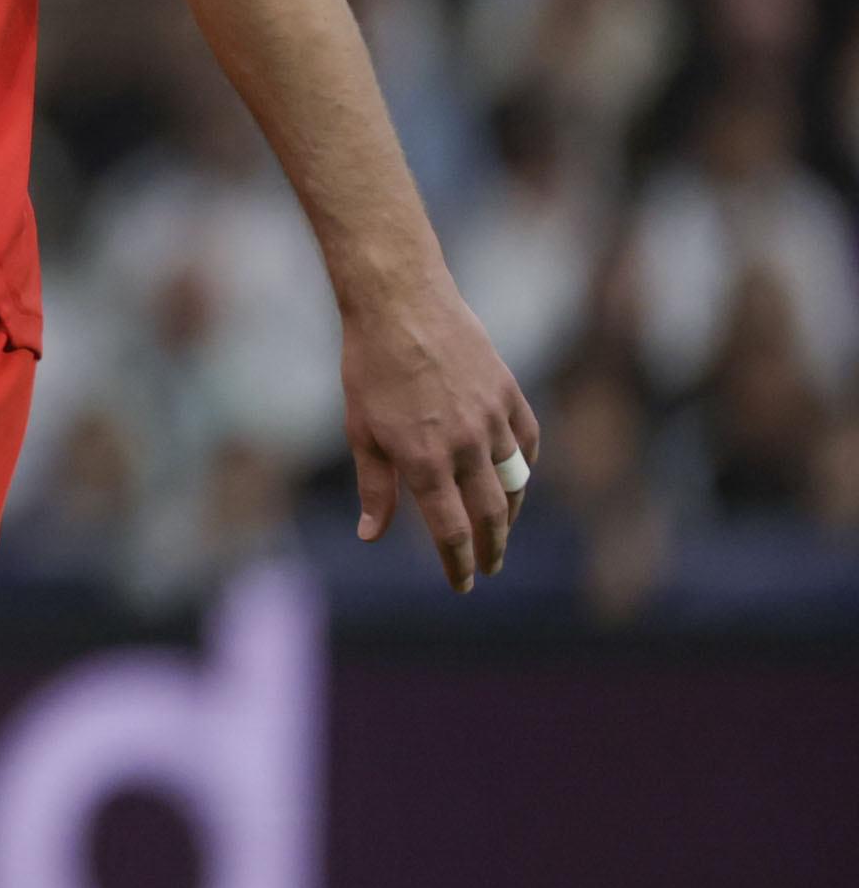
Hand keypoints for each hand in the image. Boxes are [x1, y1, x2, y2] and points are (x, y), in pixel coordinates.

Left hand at [343, 267, 537, 590]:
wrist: (400, 302)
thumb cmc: (370, 366)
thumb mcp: (361, 430)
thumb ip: (374, 487)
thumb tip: (372, 536)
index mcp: (424, 460)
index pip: (451, 531)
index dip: (458, 564)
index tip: (462, 585)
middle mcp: (465, 445)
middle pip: (491, 515)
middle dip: (491, 549)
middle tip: (487, 567)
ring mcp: (492, 419)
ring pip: (515, 482)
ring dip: (511, 512)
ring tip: (502, 529)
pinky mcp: (509, 393)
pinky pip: (528, 442)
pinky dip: (526, 466)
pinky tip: (517, 477)